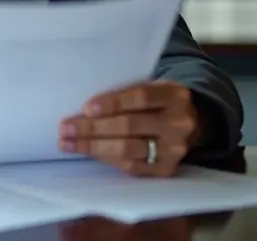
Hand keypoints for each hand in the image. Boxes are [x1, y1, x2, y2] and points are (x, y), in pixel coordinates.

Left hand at [58, 80, 198, 176]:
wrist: (191, 123)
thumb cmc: (158, 101)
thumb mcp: (151, 87)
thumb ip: (125, 93)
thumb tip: (84, 109)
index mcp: (174, 95)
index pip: (140, 97)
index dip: (112, 103)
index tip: (85, 108)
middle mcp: (179, 123)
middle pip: (130, 126)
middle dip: (93, 128)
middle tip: (65, 128)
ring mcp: (175, 150)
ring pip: (128, 150)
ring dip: (93, 147)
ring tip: (68, 143)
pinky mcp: (167, 170)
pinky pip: (131, 167)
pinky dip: (106, 159)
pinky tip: (88, 152)